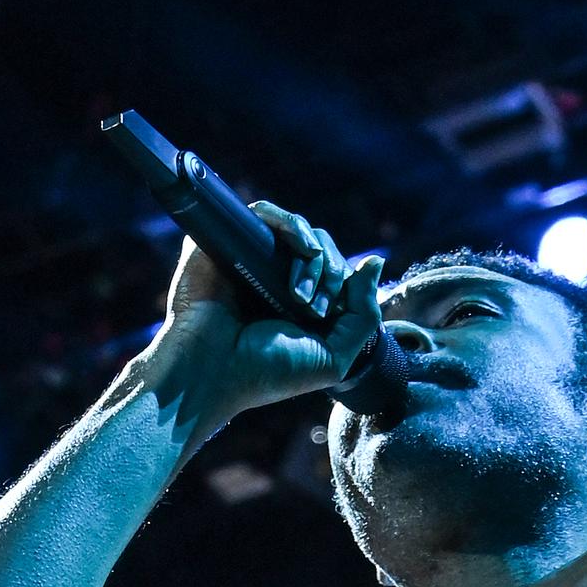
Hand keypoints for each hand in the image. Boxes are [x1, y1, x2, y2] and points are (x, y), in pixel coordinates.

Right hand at [154, 202, 386, 415]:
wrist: (212, 370)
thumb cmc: (267, 373)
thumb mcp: (333, 358)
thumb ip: (364, 315)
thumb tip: (375, 262)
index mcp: (303, 306)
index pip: (339, 273)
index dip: (344, 284)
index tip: (324, 315)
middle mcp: (280, 280)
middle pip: (324, 248)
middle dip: (329, 273)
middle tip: (312, 307)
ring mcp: (255, 259)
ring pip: (300, 229)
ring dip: (313, 254)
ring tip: (299, 293)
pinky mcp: (232, 241)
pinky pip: (266, 213)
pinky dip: (289, 223)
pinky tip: (300, 246)